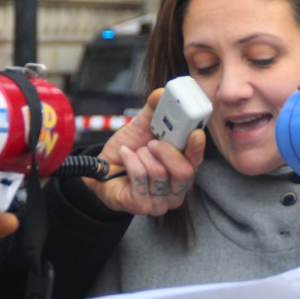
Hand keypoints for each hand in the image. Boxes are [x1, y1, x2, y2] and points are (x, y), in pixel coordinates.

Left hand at [84, 89, 205, 215]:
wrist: (102, 169)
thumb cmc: (127, 150)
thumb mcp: (141, 127)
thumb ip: (155, 110)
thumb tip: (162, 92)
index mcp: (183, 167)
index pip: (197, 160)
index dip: (198, 147)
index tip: (195, 132)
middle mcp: (177, 188)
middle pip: (185, 172)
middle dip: (166, 151)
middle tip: (151, 142)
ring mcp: (161, 201)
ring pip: (160, 173)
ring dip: (142, 156)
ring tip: (134, 151)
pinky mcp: (143, 206)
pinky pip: (140, 179)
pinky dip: (130, 162)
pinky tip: (124, 156)